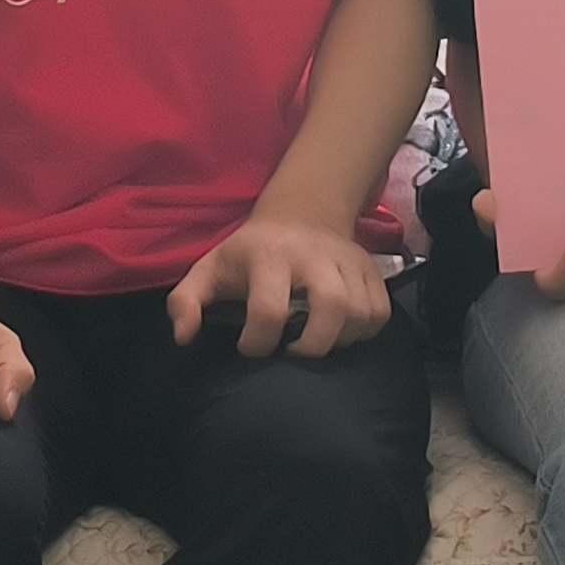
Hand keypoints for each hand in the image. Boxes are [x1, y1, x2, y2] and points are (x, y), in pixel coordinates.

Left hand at [169, 212, 391, 358]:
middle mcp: (314, 256)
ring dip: (339, 340)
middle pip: (331, 306)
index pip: (270, 309)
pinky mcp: (372, 270)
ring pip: (361, 311)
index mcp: (270, 255)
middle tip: (293, 352)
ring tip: (315, 342)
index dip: (257, 342)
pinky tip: (339, 333)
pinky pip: (380, 312)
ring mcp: (348, 261)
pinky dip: (364, 331)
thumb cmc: (249, 253)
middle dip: (312, 344)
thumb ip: (186, 302)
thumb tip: (185, 337)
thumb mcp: (209, 269)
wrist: (301, 213)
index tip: (249, 347)